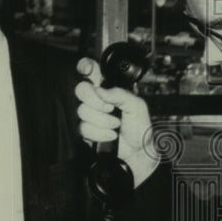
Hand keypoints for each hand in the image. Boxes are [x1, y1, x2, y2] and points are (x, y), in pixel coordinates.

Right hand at [75, 58, 157, 187]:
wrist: (138, 153)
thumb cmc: (140, 129)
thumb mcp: (137, 106)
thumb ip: (120, 94)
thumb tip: (100, 90)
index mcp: (110, 90)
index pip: (92, 72)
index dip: (86, 67)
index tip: (88, 70)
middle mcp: (97, 100)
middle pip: (81, 89)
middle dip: (95, 100)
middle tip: (110, 108)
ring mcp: (90, 115)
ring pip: (82, 110)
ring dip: (102, 120)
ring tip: (116, 125)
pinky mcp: (86, 131)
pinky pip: (84, 127)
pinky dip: (100, 132)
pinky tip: (110, 135)